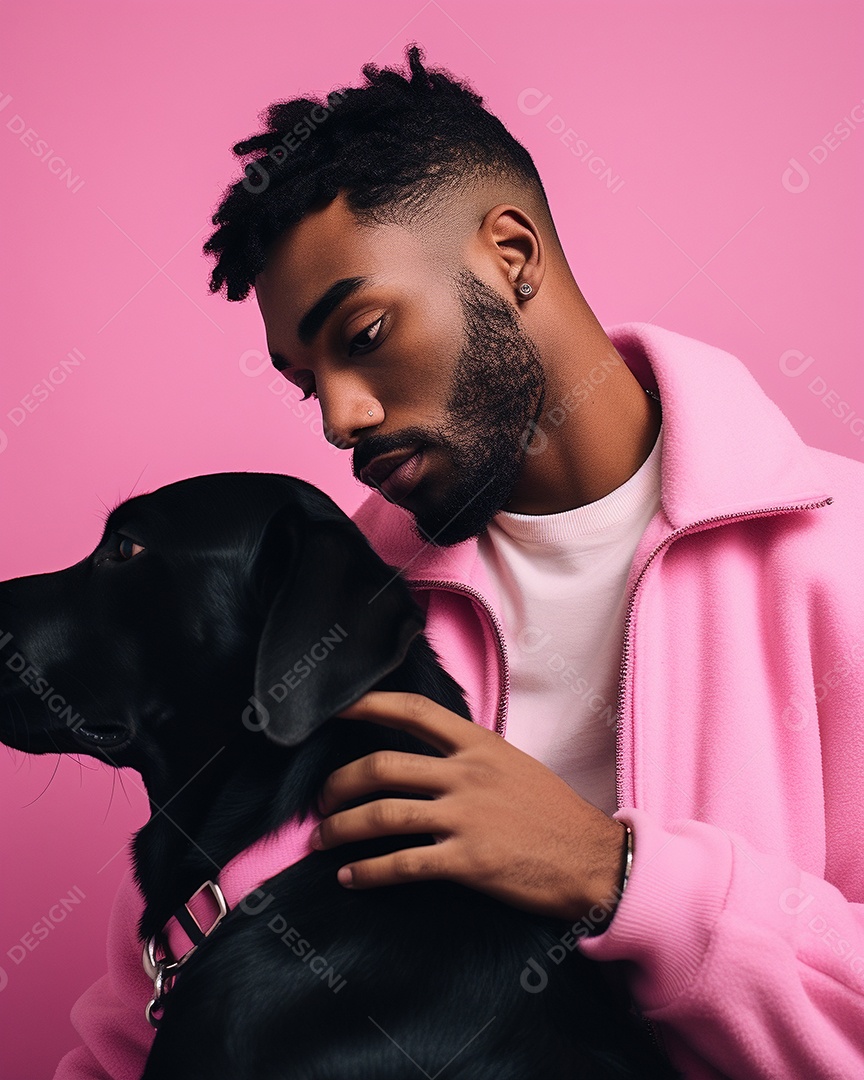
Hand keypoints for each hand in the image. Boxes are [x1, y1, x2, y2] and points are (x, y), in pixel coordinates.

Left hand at [310, 690, 627, 921]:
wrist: (593, 859)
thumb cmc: (554, 813)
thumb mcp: (514, 764)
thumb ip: (471, 755)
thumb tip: (427, 753)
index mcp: (479, 745)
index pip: (415, 711)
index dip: (370, 705)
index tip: (337, 710)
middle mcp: (468, 774)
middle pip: (383, 766)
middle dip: (340, 783)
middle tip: (323, 799)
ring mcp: (466, 817)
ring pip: (384, 814)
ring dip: (342, 828)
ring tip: (323, 839)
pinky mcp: (468, 861)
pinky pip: (403, 864)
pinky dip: (369, 871)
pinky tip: (351, 877)